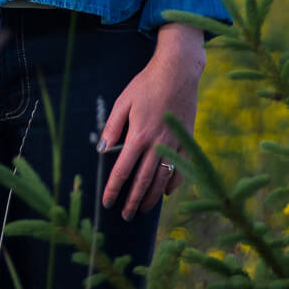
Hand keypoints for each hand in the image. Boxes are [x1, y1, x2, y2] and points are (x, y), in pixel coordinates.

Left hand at [99, 23, 204, 219]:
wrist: (178, 73)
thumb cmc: (146, 84)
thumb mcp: (123, 101)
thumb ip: (112, 127)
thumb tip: (101, 150)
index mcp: (138, 135)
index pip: (123, 170)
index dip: (114, 188)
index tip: (107, 202)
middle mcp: (156, 145)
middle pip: (143, 181)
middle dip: (133, 201)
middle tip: (125, 215)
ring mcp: (174, 145)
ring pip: (162, 180)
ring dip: (151, 198)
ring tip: (143, 209)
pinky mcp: (187, 142)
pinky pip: (181, 170)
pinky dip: (173, 184)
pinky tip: (166, 192)